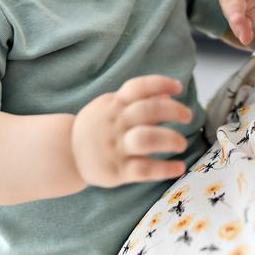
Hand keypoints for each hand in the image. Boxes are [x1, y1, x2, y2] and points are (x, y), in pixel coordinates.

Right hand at [72, 75, 191, 187]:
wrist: (66, 153)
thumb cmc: (97, 126)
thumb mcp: (111, 106)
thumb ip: (138, 101)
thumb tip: (168, 94)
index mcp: (114, 104)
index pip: (137, 88)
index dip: (159, 84)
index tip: (178, 87)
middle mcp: (115, 123)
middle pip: (146, 111)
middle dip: (172, 111)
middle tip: (188, 116)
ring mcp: (115, 147)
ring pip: (144, 139)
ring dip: (168, 139)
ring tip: (181, 143)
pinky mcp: (117, 171)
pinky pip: (143, 170)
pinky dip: (164, 169)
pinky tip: (179, 167)